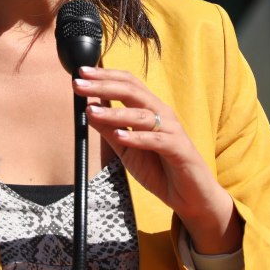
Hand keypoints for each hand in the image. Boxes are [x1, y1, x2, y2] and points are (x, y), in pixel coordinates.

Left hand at [76, 66, 241, 254]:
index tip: (81, 73)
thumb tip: (89, 109)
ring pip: (142, 115)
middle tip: (79, 83)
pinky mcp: (179, 149)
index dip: (105, 76)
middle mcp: (162, 114)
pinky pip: (157, 140)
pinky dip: (138, 137)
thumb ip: (109, 129)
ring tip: (92, 111)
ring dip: (115, 112)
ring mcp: (172, 130)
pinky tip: (121, 135)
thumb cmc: (159, 169)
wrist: (189, 195)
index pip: (128, 83)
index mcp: (150, 110)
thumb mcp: (126, 149)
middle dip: (104, 85)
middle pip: (132, 91)